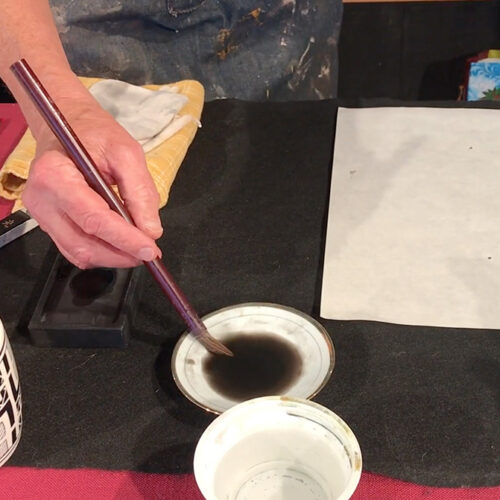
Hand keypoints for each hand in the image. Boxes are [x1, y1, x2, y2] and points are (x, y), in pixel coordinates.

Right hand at [23, 98, 162, 268]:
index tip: (150, 249)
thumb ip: (141, 192)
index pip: (93, 219)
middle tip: (149, 253)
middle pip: (84, 244)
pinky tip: (119, 244)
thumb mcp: (127, 153)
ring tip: (137, 249)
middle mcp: (41, 200)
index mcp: (55, 175)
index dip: (124, 239)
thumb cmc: (94, 135)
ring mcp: (41, 215)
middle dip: (121, 254)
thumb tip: (151, 231)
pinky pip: (74, 250)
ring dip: (113, 257)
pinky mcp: (48, 224)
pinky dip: (101, 253)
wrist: (67, 126)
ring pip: (79, 253)